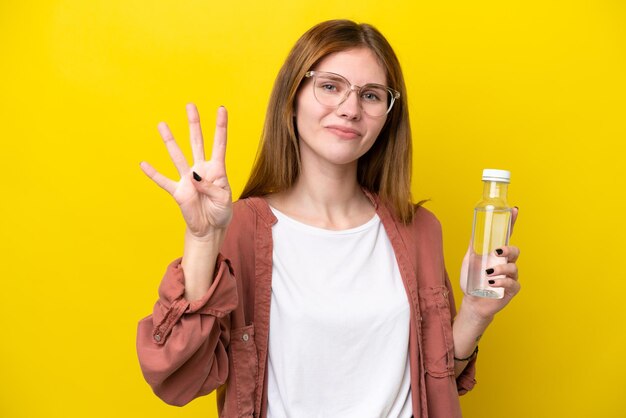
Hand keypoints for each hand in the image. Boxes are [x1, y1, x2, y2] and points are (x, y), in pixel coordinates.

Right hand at [140, 104, 231, 238]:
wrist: (210, 229)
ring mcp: (188, 179)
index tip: (221, 109)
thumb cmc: (220, 211)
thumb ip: (211, 187)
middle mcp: (201, 169)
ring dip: (170, 141)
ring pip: (178, 156)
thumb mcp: (223, 199)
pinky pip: (164, 181)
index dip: (220, 127)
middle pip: (197, 142)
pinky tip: (143, 164)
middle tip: (190, 105)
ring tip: (162, 125)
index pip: (219, 144)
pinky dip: (153, 174)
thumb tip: (194, 177)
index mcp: (216, 169)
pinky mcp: (178, 191)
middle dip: (194, 124)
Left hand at [459, 207, 520, 319]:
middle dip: (509, 249)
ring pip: (514, 267)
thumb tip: (473, 231)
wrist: (471, 301)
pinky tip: (492, 284)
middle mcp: (506, 262)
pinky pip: (512, 283)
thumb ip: (473, 247)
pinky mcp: (511, 289)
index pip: (506, 236)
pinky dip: (502, 282)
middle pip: (515, 250)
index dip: (511, 222)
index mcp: (497, 254)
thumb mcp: (469, 260)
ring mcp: (510, 276)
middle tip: (498, 251)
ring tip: (488, 274)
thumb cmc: (471, 280)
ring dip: (501, 269)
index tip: (513, 210)